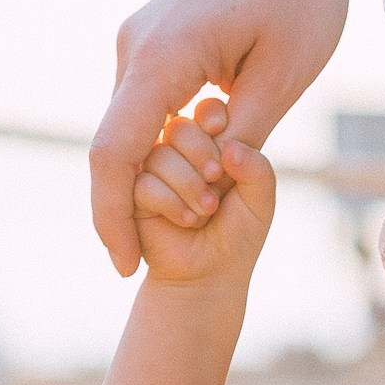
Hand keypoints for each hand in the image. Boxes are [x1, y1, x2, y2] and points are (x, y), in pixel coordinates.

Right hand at [90, 0, 355, 274]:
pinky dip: (167, 144)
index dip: (112, 218)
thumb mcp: (289, 71)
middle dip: (138, 207)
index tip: (127, 268)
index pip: (113, 152)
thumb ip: (244, 134)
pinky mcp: (156, 36)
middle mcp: (136, 45)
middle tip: (186, 246)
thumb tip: (214, 183)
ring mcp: (141, 38)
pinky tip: (208, 165)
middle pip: (116, 147)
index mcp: (164, 55)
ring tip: (211, 206)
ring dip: (159, 174)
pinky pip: (149, 105)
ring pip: (134, 127)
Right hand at [134, 100, 277, 288]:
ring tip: (206, 210)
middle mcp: (168, 138)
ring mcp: (142, 161)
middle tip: (217, 184)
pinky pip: (141, 181)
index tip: (229, 143)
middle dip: (203, 161)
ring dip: (188, 186)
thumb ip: (257, 170)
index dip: (214, 121)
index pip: (207, 108)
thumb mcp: (260, 199)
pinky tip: (186, 220)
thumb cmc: (238, 230)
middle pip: (179, 129)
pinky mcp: (124, 186)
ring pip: (159, 155)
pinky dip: (168, 201)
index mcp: (204, 129)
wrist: (210, 276)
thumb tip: (229, 150)